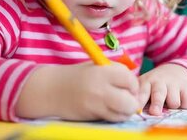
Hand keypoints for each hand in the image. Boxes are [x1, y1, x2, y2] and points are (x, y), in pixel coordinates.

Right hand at [16, 62, 140, 121]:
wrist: (51, 89)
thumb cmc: (78, 76)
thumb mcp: (98, 66)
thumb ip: (116, 72)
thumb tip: (135, 84)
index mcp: (104, 72)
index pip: (131, 80)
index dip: (133, 84)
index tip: (129, 85)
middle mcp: (101, 89)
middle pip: (130, 102)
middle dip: (133, 101)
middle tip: (128, 98)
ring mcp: (96, 105)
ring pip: (123, 114)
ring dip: (125, 111)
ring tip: (119, 104)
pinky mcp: (91, 116)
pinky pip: (112, 119)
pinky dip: (116, 116)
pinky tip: (110, 109)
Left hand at [138, 63, 186, 115]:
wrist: (178, 70)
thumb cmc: (157, 84)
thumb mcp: (146, 85)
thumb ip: (140, 96)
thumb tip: (135, 111)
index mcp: (147, 81)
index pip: (142, 91)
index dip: (139, 101)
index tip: (137, 108)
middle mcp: (160, 82)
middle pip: (159, 94)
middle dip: (157, 104)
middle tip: (155, 112)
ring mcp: (175, 84)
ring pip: (174, 102)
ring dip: (172, 106)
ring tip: (169, 102)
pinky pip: (186, 104)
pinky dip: (184, 106)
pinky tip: (180, 100)